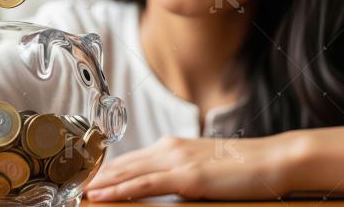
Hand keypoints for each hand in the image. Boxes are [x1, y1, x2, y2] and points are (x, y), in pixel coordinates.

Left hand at [85, 133, 306, 201]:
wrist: (271, 160)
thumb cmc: (244, 168)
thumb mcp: (205, 168)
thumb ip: (181, 174)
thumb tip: (166, 184)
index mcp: (173, 146)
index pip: (131, 159)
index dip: (106, 170)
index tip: (87, 180)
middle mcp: (169, 148)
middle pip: (122, 164)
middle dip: (96, 177)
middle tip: (71, 187)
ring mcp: (176, 161)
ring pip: (126, 172)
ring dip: (100, 185)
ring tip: (78, 194)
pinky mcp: (185, 177)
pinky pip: (143, 184)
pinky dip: (119, 190)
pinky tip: (102, 196)